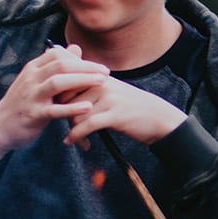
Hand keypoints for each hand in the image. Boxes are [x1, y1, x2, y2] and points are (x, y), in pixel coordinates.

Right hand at [0, 43, 108, 173]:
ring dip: (82, 81)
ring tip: (101, 83)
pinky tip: (87, 107)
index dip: (79, 58)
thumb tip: (76, 48)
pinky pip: (54, 110)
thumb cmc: (21, 104)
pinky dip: (72, 108)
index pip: (57, 54)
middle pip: (60, 65)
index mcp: (32, 69)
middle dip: (86, 67)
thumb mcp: (35, 81)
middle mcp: (31, 79)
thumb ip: (55, 66)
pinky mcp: (33, 115)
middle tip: (106, 72)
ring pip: (58, 83)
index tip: (97, 65)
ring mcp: (31, 97)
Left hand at [63, 75, 187, 148]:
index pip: (66, 84)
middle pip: (67, 100)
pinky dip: (76, 136)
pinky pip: (86, 125)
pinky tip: (70, 142)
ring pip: (75, 114)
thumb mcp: (109, 92)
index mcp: (98, 76)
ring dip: (72, 130)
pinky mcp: (114, 114)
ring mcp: (109, 98)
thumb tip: (61, 94)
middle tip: (67, 128)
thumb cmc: (131, 108)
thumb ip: (87, 89)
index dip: (58, 100)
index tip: (57, 111)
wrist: (160, 119)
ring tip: (76, 139)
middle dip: (63, 115)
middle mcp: (102, 83)